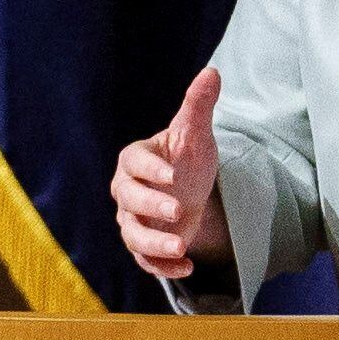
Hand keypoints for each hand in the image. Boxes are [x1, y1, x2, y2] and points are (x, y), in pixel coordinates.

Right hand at [111, 68, 226, 281]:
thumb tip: (211, 72)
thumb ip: (198, 105)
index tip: (172, 176)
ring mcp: (133, 220)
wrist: (189, 190)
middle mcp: (127, 190)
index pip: (134, 163)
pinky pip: (146, 260)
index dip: (150, 170)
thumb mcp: (195, 133)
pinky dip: (163, 267)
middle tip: (178, 211)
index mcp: (135, 159)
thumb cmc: (187, 157)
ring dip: (154, 244)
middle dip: (151, 207)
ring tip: (181, 249)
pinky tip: (188, 267)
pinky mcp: (144, 245)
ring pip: (133, 235)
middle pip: (128, 200)